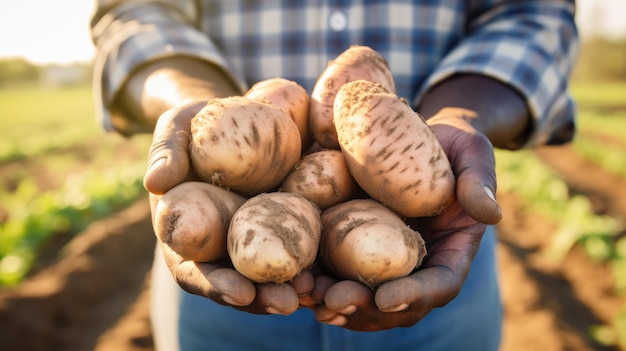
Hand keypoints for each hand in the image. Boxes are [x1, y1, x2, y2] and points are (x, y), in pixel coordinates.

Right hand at [145, 104, 315, 314]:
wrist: (235, 117)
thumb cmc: (197, 126)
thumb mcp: (178, 130)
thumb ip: (167, 153)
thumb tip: (155, 182)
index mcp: (189, 234)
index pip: (195, 271)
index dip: (216, 285)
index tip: (240, 292)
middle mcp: (223, 246)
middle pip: (240, 283)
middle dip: (263, 297)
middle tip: (286, 303)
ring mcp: (256, 239)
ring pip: (273, 274)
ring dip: (294, 288)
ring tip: (316, 292)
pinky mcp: (285, 225)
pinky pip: (301, 248)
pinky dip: (317, 263)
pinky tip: (334, 268)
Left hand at [313, 108, 501, 330]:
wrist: (417, 138)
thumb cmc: (450, 144)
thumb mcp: (471, 153)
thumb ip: (479, 181)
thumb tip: (490, 214)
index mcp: (451, 251)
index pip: (439, 285)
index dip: (415, 296)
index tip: (386, 298)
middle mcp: (416, 265)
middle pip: (395, 303)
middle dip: (364, 307)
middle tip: (334, 301)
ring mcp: (384, 261)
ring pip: (363, 296)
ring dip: (334, 302)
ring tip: (306, 295)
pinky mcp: (355, 247)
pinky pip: (338, 272)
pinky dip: (319, 280)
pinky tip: (296, 278)